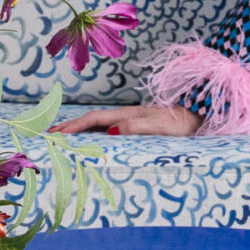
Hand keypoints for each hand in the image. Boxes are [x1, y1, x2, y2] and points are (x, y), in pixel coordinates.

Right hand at [52, 102, 202, 136]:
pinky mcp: (138, 124)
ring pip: (99, 123)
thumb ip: (135, 128)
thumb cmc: (181, 123)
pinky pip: (108, 127)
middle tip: (50, 132)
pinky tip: (92, 135)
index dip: (74, 126)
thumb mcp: (159, 126)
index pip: (94, 120)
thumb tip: (110, 131)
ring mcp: (132, 118)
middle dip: (71, 126)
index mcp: (127, 114)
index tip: (56, 132)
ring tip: (64, 133)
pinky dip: (93, 131)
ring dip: (80, 128)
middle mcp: (127, 115)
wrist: (199, 114)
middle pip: (92, 120)